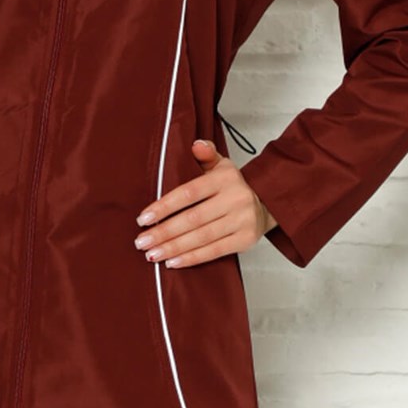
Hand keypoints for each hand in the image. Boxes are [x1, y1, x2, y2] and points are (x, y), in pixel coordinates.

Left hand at [134, 138, 278, 269]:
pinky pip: (214, 251)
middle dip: (164, 232)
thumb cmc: (233, 186)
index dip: (164, 206)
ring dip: (173, 248)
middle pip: (193, 218)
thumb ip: (206, 154)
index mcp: (225, 178)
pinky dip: (192, 258)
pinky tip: (173, 262)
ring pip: (202, 237)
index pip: (189, 192)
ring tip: (152, 254)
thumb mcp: (221, 165)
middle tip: (141, 242)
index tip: (143, 218)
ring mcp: (242, 220)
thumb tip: (195, 145)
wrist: (267, 204)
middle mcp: (235, 198)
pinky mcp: (245, 240)